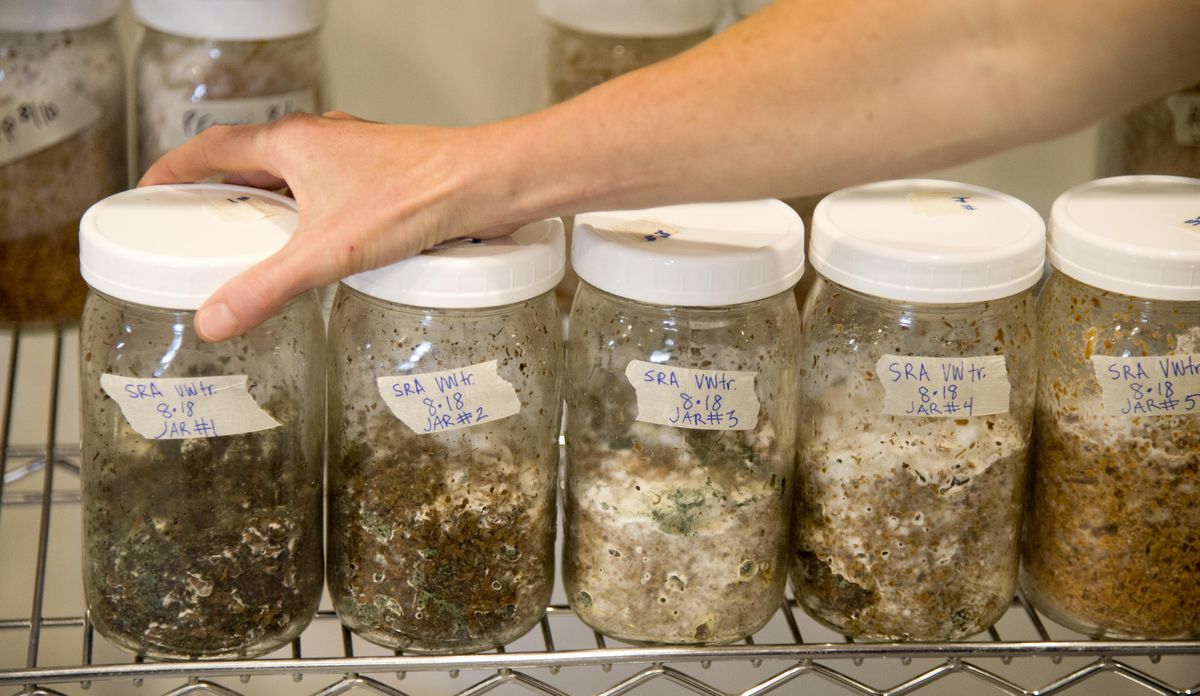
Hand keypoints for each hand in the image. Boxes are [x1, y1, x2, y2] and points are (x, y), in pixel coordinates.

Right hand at [140, 112, 517, 341]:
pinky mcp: (385, 175)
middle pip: (251, 159)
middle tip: (196, 224)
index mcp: (293, 143)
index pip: (213, 147)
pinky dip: (310, 212)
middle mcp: (322, 140)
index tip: (149, 190)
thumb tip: (214, 320)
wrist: (488, 183)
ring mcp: (356, 155)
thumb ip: (268, 287)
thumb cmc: (417, 195)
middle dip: (219, 191)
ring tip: (252, 241)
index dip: (174, 168)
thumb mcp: (329, 250)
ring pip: (294, 174)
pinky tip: (321, 246)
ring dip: (267, 202)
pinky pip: (330, 189)